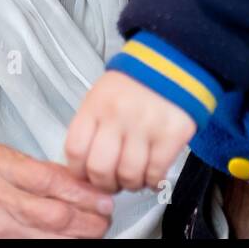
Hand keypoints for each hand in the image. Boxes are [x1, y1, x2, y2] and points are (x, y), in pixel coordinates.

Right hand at [0, 143, 115, 238]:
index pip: (52, 180)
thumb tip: (89, 186)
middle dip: (90, 219)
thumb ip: (45, 171)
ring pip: (53, 239)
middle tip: (104, 218)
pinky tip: (72, 239)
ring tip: (93, 229)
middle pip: (56, 214)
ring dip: (81, 236)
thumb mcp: (8, 166)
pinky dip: (63, 244)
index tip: (104, 199)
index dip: (85, 193)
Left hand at [65, 71, 195, 192]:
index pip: (75, 150)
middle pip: (100, 169)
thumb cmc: (135, 83)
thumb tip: (83, 165)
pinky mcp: (171, 135)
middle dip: (104, 184)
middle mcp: (118, 115)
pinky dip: (152, 181)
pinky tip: (151, 176)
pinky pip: (156, 172)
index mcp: (96, 105)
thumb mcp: (101, 95)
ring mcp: (145, 126)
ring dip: (130, 185)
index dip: (78, 172)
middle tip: (111, 183)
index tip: (85, 176)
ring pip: (129, 175)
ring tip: (133, 178)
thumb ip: (91, 127)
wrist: (173, 62)